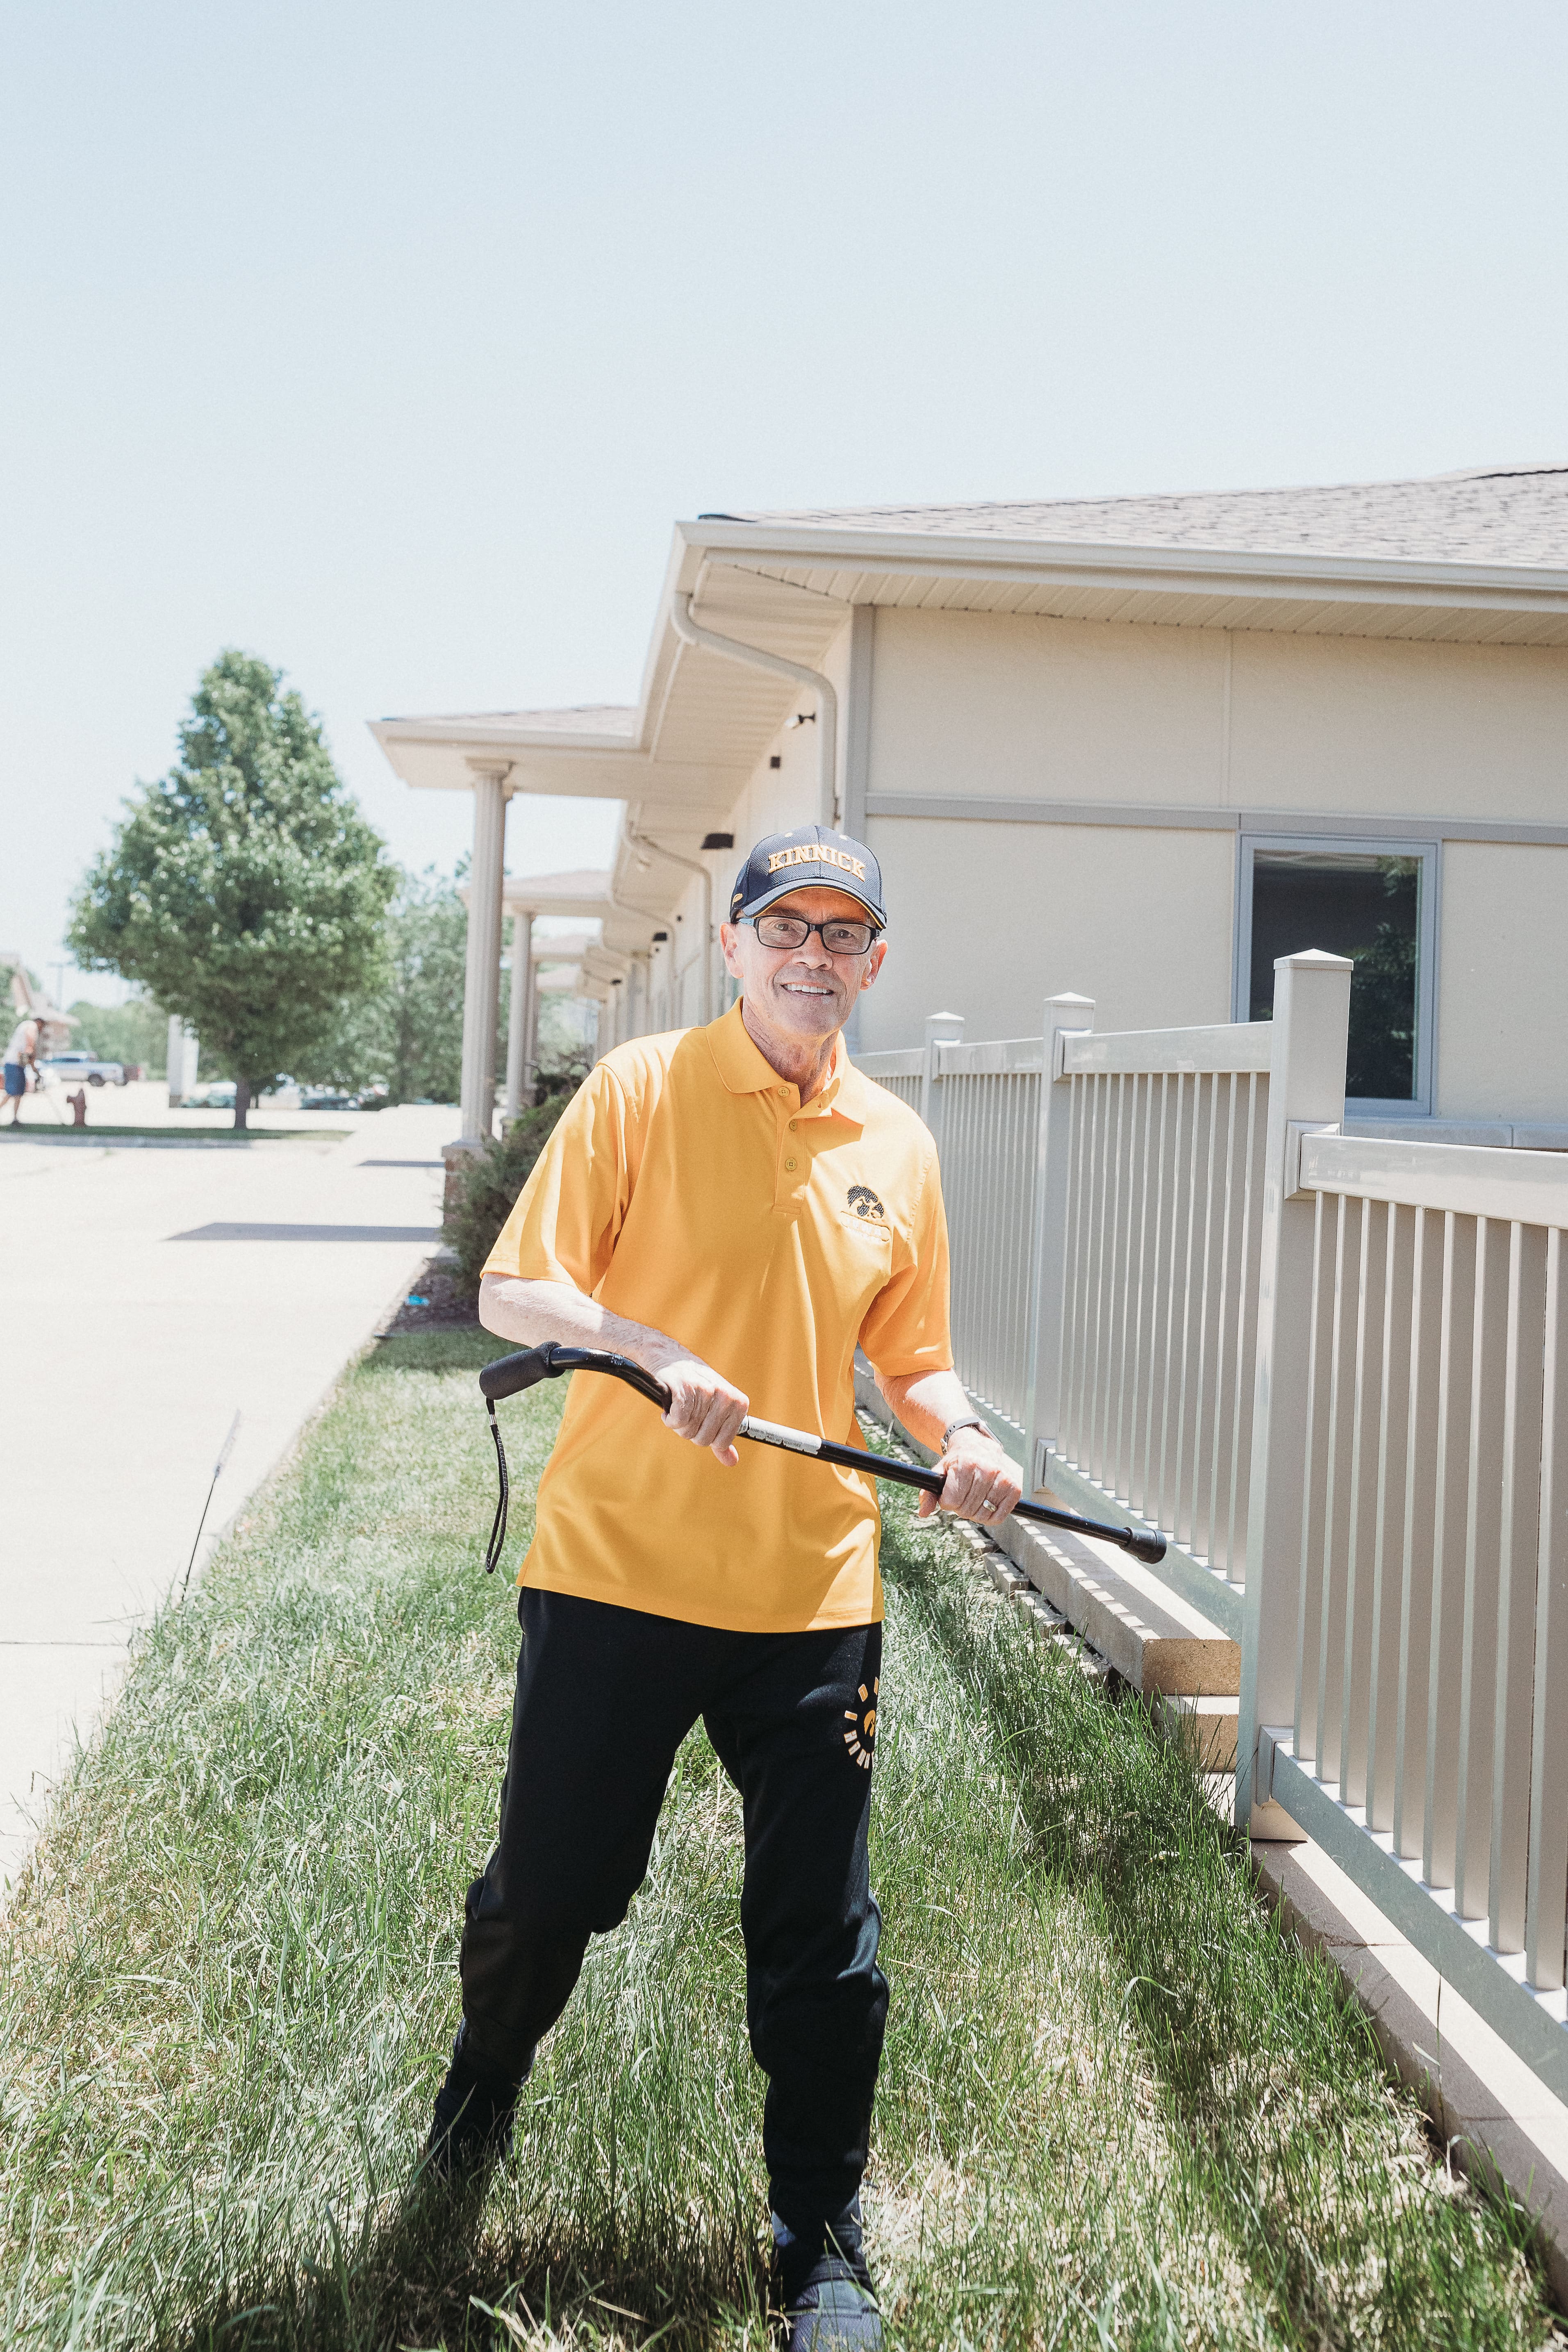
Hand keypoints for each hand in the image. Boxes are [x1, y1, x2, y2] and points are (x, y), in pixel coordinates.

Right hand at [645, 1341, 749, 1467]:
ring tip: (679, 1406)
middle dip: (690, 1431)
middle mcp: (725, 1395)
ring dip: (678, 1424)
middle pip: (703, 1439)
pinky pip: (678, 1420)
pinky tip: (670, 1406)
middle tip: (687, 1413)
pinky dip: (669, 1418)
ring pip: (688, 1431)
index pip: (721, 1442)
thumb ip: (723, 1437)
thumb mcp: (715, 1410)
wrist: (671, 1358)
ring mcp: (705, 1390)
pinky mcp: (685, 1387)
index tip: (701, 1422)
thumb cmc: (696, 1387)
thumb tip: (732, 1462)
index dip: (707, 1437)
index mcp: (738, 1403)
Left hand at [918, 1428, 1022, 1525]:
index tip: (949, 1493)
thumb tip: (922, 1512)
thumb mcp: (939, 1472)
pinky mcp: (1014, 1489)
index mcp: (966, 1464)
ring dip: (974, 1513)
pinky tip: (985, 1504)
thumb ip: (928, 1492)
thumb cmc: (958, 1461)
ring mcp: (1003, 1479)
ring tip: (973, 1499)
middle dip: (959, 1507)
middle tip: (962, 1495)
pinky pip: (999, 1517)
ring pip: (982, 1515)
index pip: (952, 1501)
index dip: (947, 1502)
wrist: (979, 1447)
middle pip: (966, 1509)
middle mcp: (987, 1470)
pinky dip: (989, 1517)